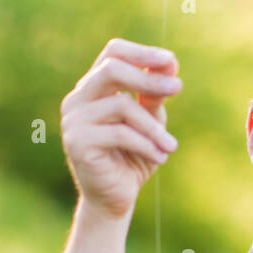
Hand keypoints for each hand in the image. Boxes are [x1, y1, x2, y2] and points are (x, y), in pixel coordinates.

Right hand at [60, 38, 182, 219]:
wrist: (114, 200)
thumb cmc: (133, 158)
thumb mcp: (150, 122)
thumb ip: (154, 95)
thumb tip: (170, 63)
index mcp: (93, 88)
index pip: (113, 53)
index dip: (142, 52)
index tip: (171, 60)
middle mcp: (78, 99)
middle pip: (112, 69)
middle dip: (148, 78)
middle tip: (178, 87)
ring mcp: (74, 120)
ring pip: (120, 105)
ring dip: (153, 126)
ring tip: (171, 146)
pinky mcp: (78, 142)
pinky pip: (120, 134)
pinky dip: (146, 144)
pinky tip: (161, 158)